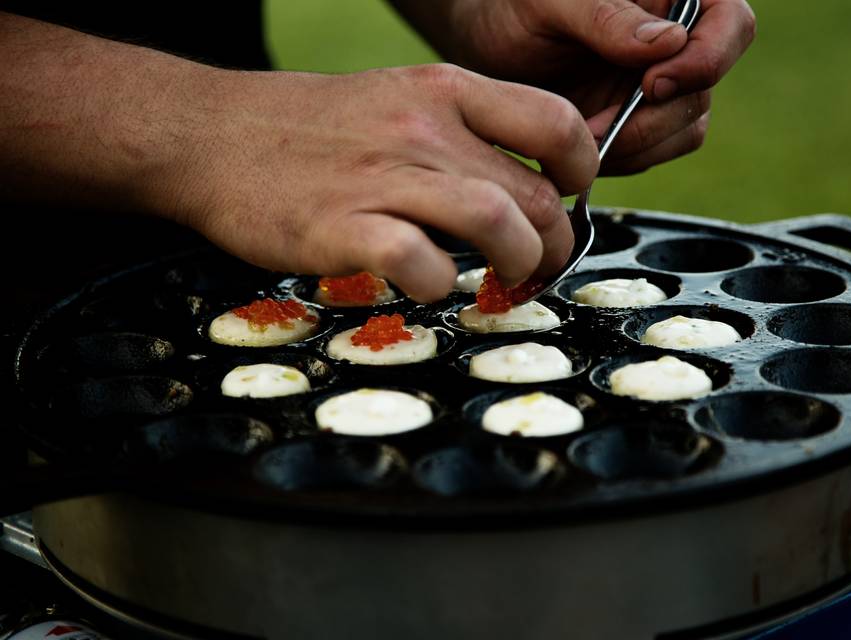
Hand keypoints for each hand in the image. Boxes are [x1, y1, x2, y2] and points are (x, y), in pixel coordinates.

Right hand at [158, 65, 598, 300]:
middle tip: (538, 266)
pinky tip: (431, 287)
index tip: (571, 199)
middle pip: (533, 191)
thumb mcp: (395, 100)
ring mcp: (383, 176)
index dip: (583, 169)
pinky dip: (441, 286)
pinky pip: (422, 262)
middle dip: (554, 243)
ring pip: (496, 220)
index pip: (554, 121)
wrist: (212, 135)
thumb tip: (522, 188)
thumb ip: (460, 135)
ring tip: (505, 282)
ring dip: (517, 264)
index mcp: (442, 90)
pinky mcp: (342, 225)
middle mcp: (422, 127)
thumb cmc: (311, 129)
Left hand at [406, 0, 755, 173]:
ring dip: (635, 145)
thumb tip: (667, 43)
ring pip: (686, 129)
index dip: (705, 60)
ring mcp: (660, 84)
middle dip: (651, 119)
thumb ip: (606, 17)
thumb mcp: (550, 2)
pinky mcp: (639, 122)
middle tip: (593, 127)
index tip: (650, 84)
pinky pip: (654, 153)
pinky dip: (622, 159)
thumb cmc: (510, 6)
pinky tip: (581, 147)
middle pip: (705, 90)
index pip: (731, 23)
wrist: (480, 45)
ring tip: (581, 136)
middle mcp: (675, 41)